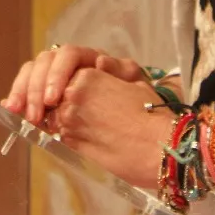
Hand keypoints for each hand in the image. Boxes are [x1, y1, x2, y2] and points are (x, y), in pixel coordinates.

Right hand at [3, 43, 145, 125]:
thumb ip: (120, 71)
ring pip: (30, 72)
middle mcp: (66, 62)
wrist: (132, 116)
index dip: (56, 74)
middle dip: (34, 89)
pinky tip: (10, 109)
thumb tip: (101, 62)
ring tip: (17, 113)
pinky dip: (17, 97)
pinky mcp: (43, 91)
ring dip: (21, 92)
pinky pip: (25, 87)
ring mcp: (53, 75)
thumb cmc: (132, 95)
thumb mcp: (133, 82)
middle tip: (34, 115)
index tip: (52, 99)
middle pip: (43, 63)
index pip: (67, 55)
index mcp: (86, 56)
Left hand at [53, 67, 171, 188]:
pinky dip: (70, 139)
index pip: (66, 78)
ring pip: (54, 119)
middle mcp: (72, 95)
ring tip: (91, 130)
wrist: (159, 148)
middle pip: (55, 98)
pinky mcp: (70, 144)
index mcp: (87, 76)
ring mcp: (68, 121)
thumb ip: (108, 75)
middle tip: (86, 115)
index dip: (72, 89)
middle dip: (64, 105)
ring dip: (65, 122)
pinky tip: (91, 142)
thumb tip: (99, 67)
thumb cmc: (152, 114)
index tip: (82, 99)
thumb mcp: (132, 83)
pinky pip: (61, 138)